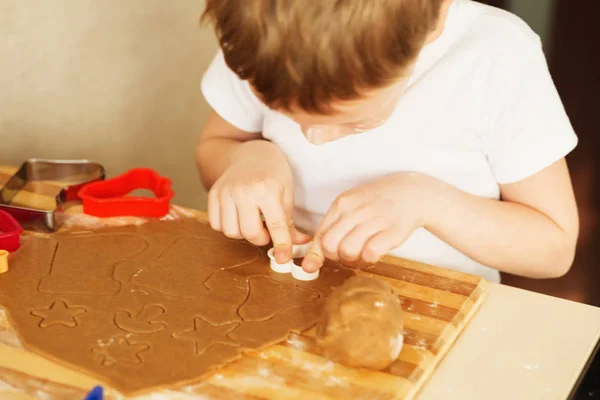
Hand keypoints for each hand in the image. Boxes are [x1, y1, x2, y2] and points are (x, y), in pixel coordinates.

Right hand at [208, 141, 309, 262]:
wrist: (249, 153)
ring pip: (231, 232)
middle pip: (250, 233)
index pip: (276, 225)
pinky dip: (228, 226)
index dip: (282, 245)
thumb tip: (300, 245)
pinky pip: (216, 224)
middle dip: (261, 238)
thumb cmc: (273, 172)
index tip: (284, 259)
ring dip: (243, 233)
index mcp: (267, 189)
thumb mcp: (287, 193)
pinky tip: (238, 216)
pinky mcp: (213, 194)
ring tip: (252, 220)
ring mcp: (225, 192)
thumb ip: (290, 222)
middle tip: (267, 229)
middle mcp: (243, 191)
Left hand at [302, 172, 440, 271]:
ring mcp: (374, 220)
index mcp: (341, 203)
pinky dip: (369, 259)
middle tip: (347, 254)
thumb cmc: (376, 204)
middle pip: (329, 246)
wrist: (411, 193)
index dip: (318, 253)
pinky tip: (375, 251)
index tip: (317, 263)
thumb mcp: (350, 208)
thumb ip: (332, 229)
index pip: (320, 235)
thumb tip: (311, 262)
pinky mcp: (392, 231)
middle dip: (335, 257)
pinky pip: (370, 254)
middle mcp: (355, 210)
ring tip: (362, 252)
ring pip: (347, 251)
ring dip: (353, 259)